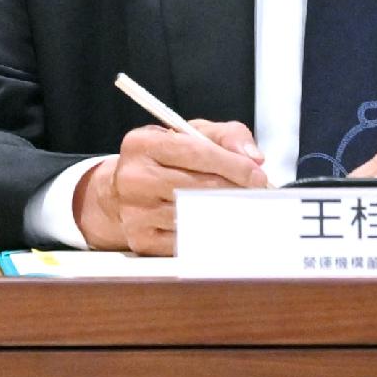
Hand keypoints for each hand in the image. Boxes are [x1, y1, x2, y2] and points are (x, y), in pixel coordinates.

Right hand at [72, 117, 266, 254]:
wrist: (119, 194)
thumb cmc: (163, 162)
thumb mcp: (189, 136)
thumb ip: (226, 137)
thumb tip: (253, 158)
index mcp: (143, 143)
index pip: (196, 152)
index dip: (233, 165)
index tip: (257, 175)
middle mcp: (133, 177)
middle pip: (198, 187)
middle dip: (235, 190)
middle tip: (256, 194)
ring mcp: (134, 212)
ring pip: (195, 216)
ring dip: (225, 214)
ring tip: (240, 208)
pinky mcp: (141, 240)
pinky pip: (187, 241)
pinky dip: (209, 233)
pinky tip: (219, 225)